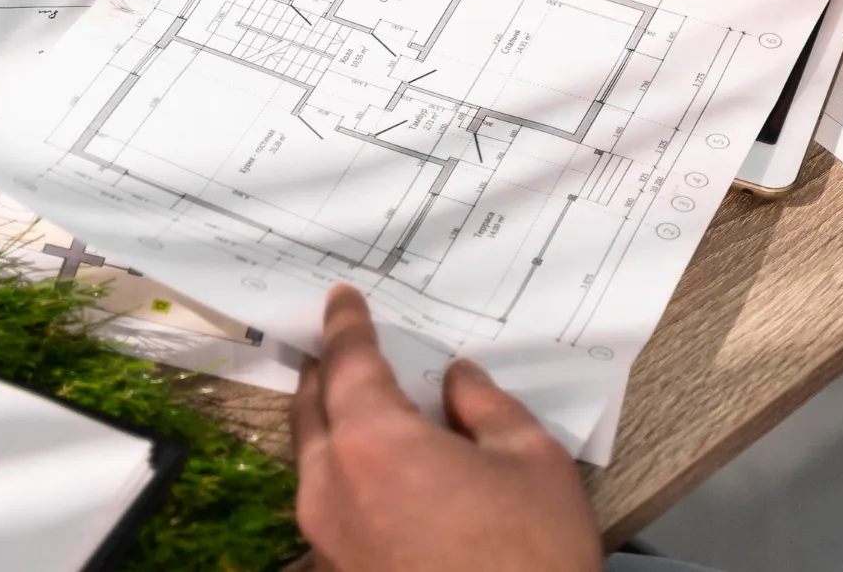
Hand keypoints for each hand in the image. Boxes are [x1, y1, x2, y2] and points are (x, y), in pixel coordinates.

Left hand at [293, 285, 601, 571]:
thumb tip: (458, 381)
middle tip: (340, 341)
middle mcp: (332, 490)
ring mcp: (326, 543)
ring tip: (357, 399)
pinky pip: (326, 504)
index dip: (346, 324)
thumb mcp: (531, 460)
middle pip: (311, 409)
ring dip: (328, 422)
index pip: (348, 363)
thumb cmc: (530, 559)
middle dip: (324, 369)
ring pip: (311, 461)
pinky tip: (379, 469)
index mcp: (374, 445)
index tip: (342, 298)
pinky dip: (341, 469)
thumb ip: (487, 407)